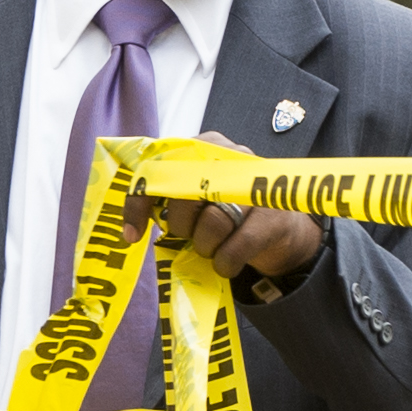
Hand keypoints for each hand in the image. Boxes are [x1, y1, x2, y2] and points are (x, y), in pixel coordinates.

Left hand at [138, 130, 324, 291]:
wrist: (279, 228)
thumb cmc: (227, 211)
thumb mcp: (195, 195)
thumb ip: (167, 196)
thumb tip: (133, 227)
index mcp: (203, 146)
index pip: (158, 169)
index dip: (139, 203)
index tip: (132, 235)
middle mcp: (231, 156)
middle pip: (185, 199)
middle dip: (182, 228)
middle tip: (192, 236)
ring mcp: (255, 186)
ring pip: (212, 226)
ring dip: (206, 248)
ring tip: (214, 247)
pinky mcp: (272, 217)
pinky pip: (234, 249)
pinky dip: (225, 263)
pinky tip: (226, 264)